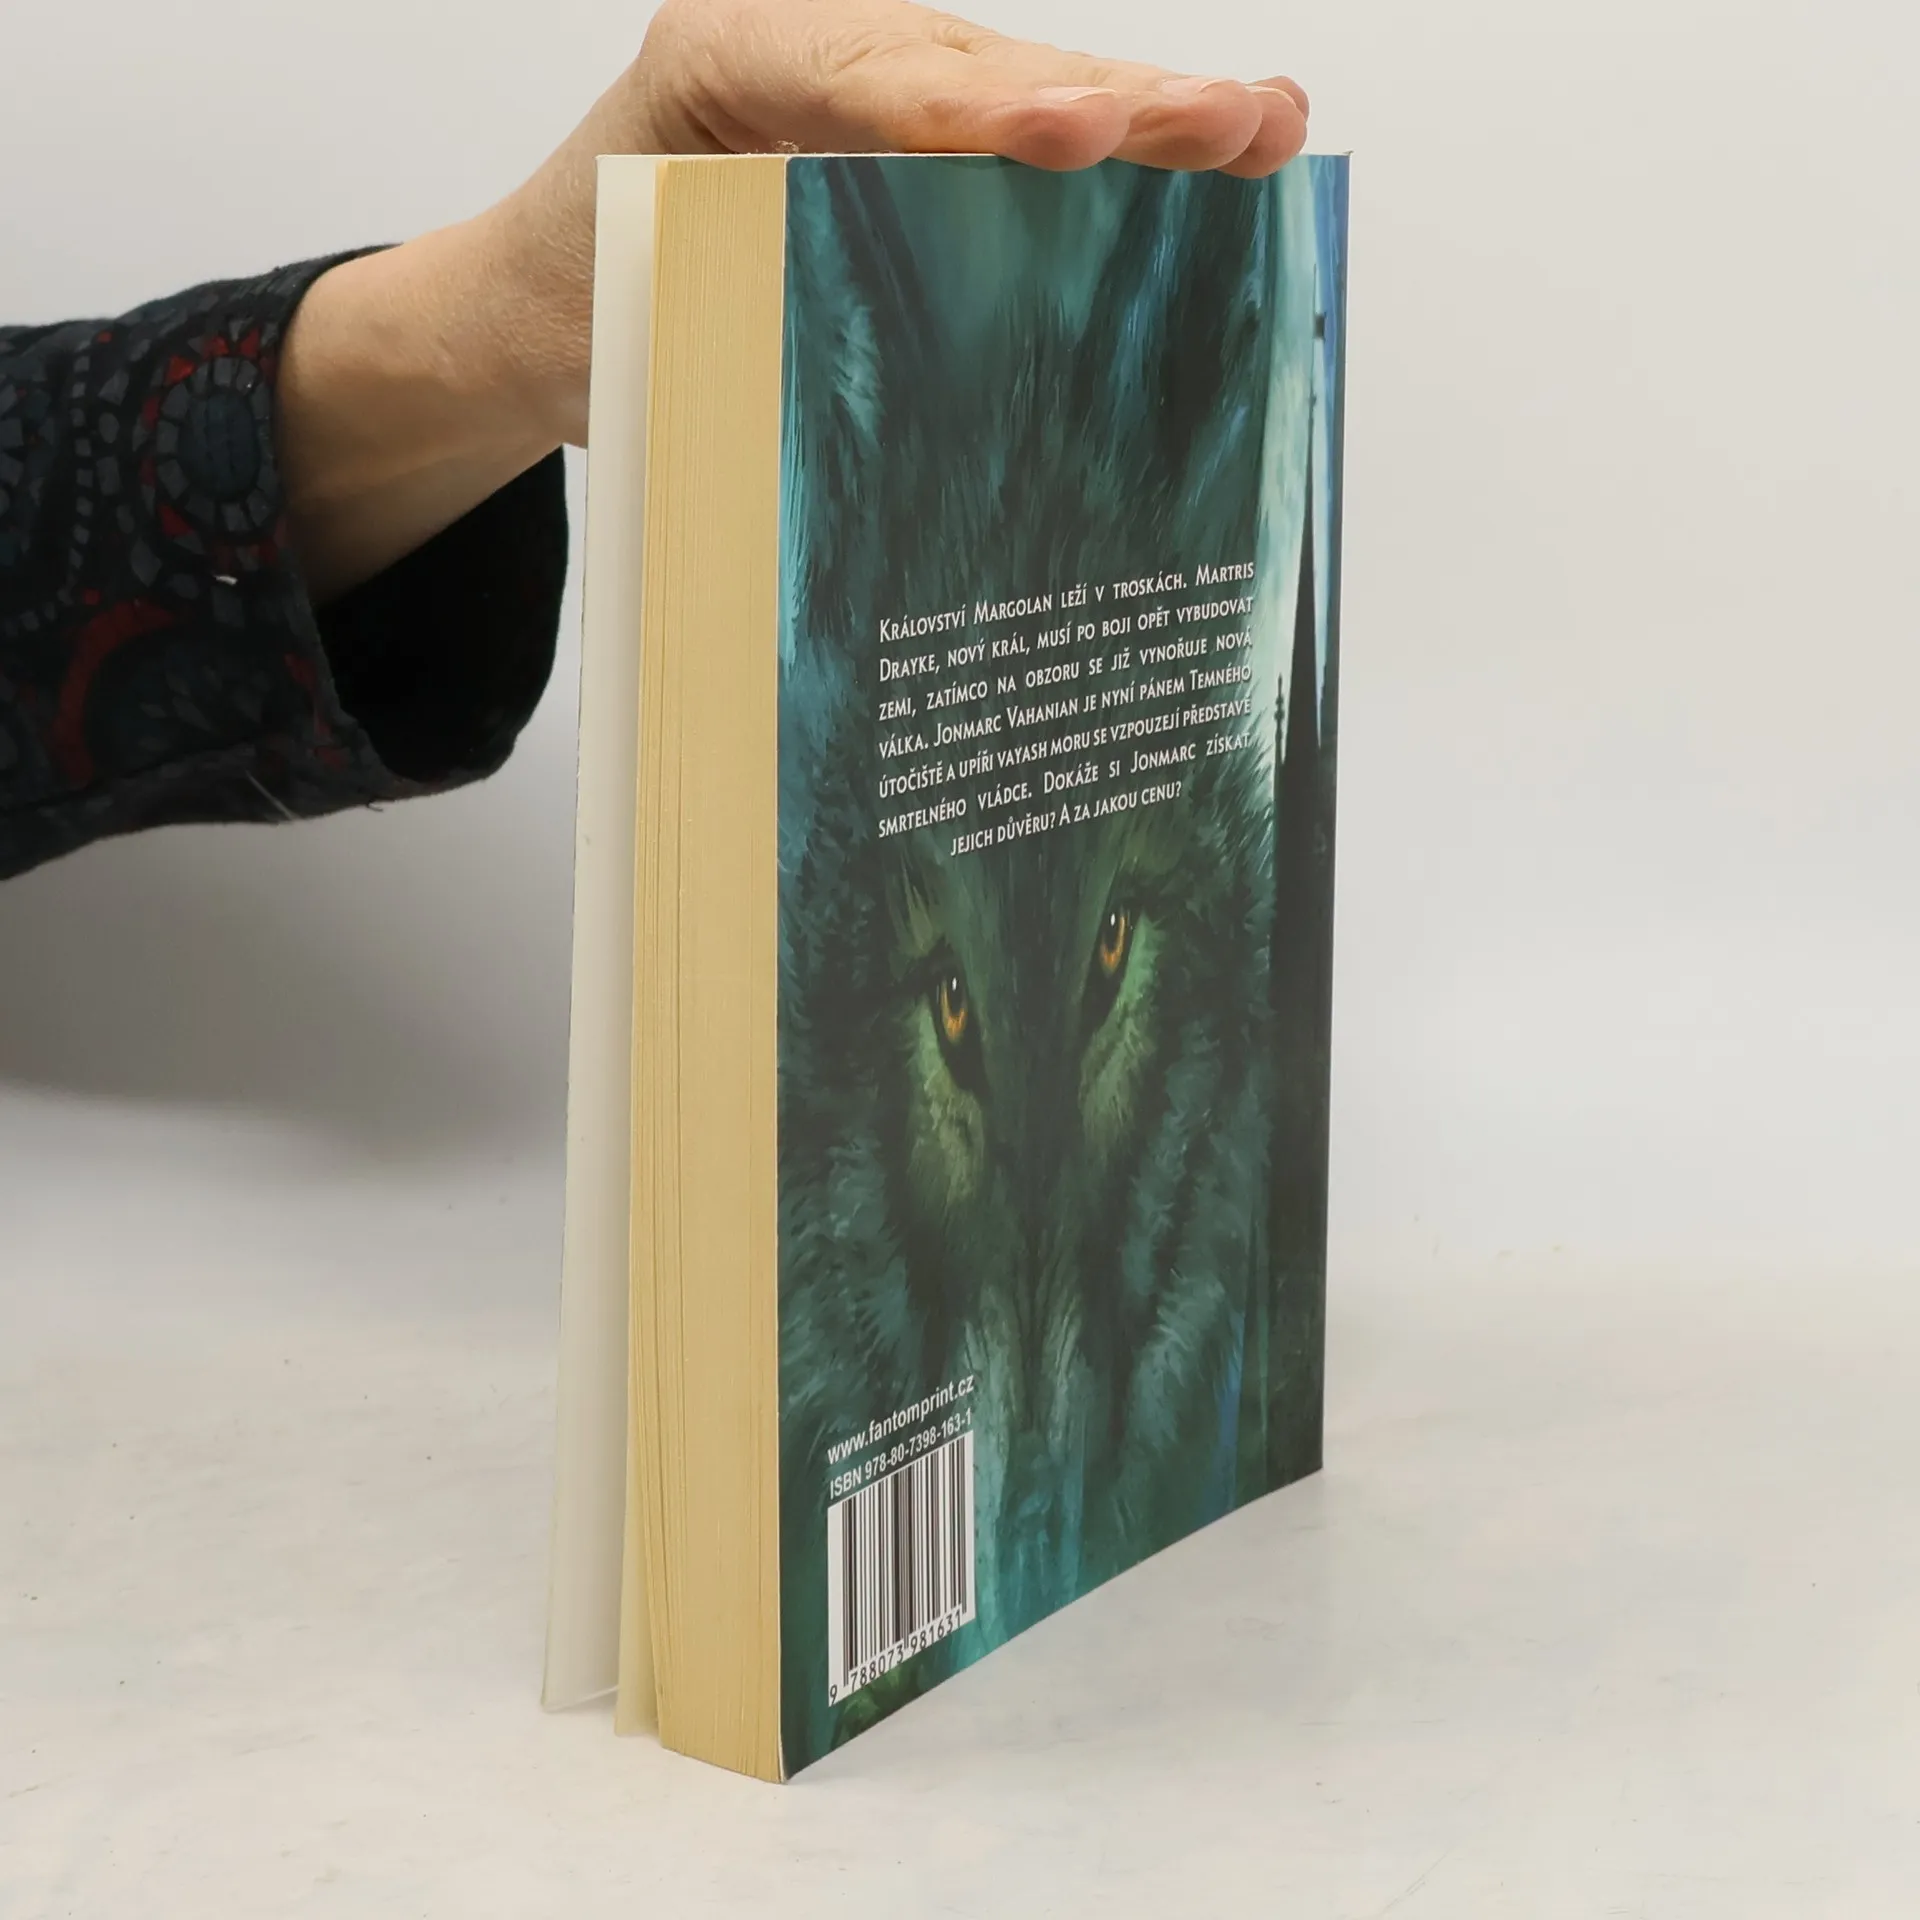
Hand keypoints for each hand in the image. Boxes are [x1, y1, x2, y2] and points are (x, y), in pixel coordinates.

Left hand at [501, 0, 1309, 445]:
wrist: (533, 299)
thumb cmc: (575, 304)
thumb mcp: (627, 313)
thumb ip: (736, 318)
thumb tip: (884, 426)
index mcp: (721, 67)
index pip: (864, 85)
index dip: (974, 114)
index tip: (1070, 132)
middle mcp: (814, 51)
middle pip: (979, 73)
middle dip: (1115, 103)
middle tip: (1230, 124)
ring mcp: (873, 85)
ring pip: (1024, 91)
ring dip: (1151, 115)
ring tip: (1267, 124)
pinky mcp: (907, 141)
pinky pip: (1016, 143)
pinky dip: (1118, 165)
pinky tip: (1223, 152)